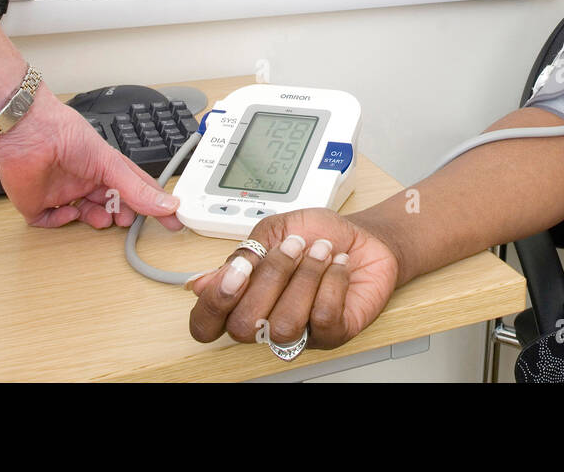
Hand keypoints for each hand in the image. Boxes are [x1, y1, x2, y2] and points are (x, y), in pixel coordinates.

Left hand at [0, 85, 182, 230]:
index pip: (134, 188)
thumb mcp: (111, 164)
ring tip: (102, 220)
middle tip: (126, 221)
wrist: (28, 133)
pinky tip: (69, 213)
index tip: (170, 219)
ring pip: (83, 216)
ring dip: (95, 220)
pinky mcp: (36, 203)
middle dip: (120, 215)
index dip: (152, 204)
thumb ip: (137, 189)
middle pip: (109, 205)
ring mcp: (60, 191)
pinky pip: (49, 221)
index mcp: (103, 167)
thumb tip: (166, 205)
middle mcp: (83, 179)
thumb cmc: (66, 134)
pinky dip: (60, 222)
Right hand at [187, 208, 400, 352]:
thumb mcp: (275, 230)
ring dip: (305, 277)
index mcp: (243, 298)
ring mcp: (299, 333)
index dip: (214, 304)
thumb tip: (200, 283)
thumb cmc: (317, 235)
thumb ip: (242, 255)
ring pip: (284, 325)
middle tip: (294, 246)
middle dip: (271, 277)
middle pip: (243, 327)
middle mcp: (266, 321)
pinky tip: (337, 265)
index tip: (239, 270)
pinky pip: (322, 318)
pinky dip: (332, 281)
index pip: (206, 325)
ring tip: (321, 252)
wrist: (363, 237)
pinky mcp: (332, 334)